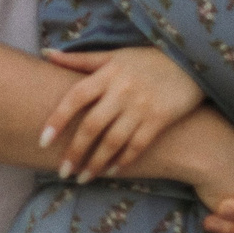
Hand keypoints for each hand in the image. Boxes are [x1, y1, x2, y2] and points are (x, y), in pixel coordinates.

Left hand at [39, 47, 206, 180]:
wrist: (190, 61)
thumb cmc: (146, 59)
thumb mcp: (113, 55)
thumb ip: (80, 59)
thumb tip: (46, 54)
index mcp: (107, 74)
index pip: (75, 98)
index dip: (57, 120)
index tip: (43, 141)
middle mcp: (121, 91)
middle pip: (92, 126)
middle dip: (75, 151)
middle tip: (63, 171)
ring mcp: (141, 107)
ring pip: (113, 141)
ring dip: (96, 163)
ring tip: (83, 178)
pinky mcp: (159, 120)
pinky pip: (138, 145)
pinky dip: (123, 161)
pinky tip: (111, 171)